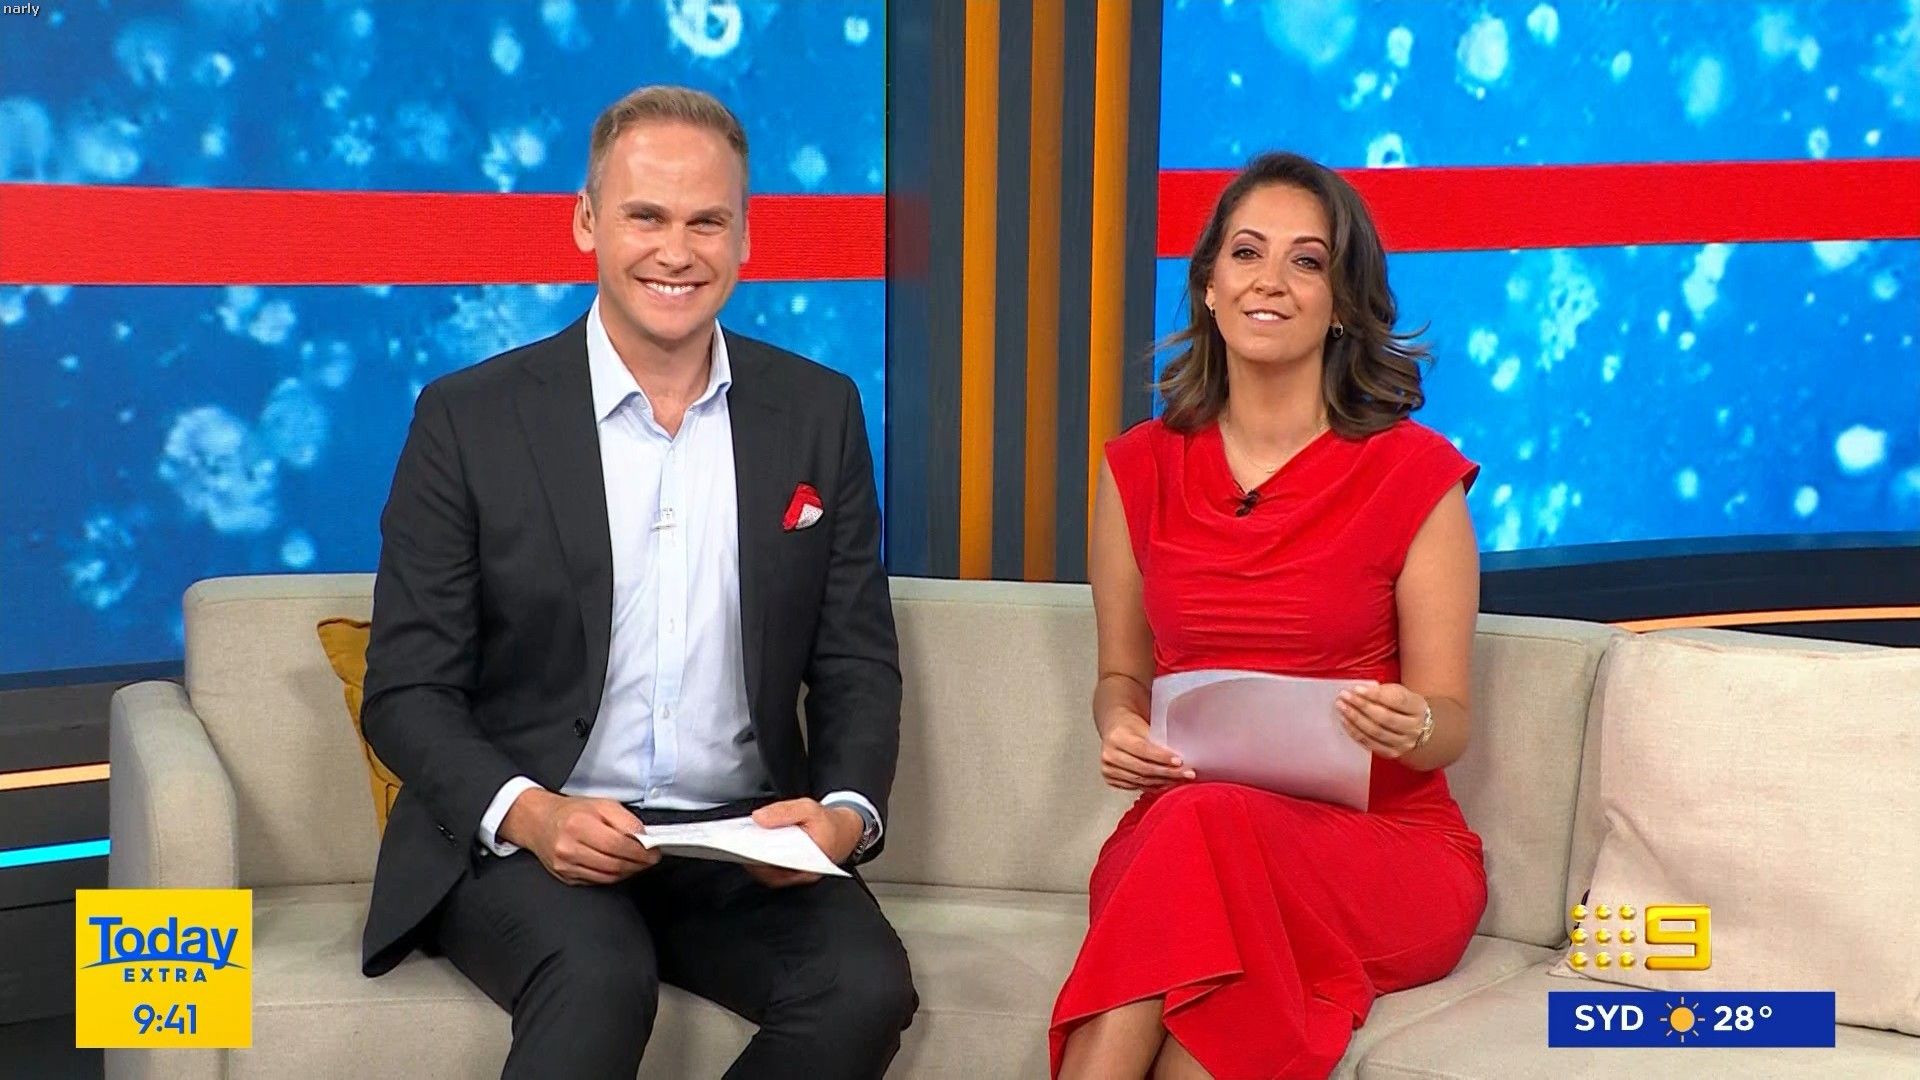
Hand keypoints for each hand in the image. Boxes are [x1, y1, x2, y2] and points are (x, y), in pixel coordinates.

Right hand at [503, 790, 659, 885]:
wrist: (540, 822)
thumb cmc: (572, 812)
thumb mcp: (602, 804)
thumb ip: (625, 820)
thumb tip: (644, 838)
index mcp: (578, 825)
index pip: (617, 845)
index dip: (640, 851)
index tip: (654, 851)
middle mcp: (569, 848)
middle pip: (614, 864)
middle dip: (639, 863)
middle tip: (651, 859)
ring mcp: (566, 865)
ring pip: (608, 876)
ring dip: (629, 872)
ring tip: (638, 862)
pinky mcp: (566, 877)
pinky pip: (598, 881)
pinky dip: (614, 876)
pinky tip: (621, 867)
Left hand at [744, 798, 863, 888]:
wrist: (845, 832)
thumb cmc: (829, 823)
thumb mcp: (809, 809)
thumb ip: (785, 812)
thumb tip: (758, 818)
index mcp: (810, 862)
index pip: (780, 865)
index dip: (761, 859)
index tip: (745, 847)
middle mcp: (803, 874)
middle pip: (772, 873)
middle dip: (754, 860)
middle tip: (739, 847)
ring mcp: (796, 876)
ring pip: (770, 875)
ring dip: (754, 862)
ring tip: (741, 847)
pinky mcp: (791, 874)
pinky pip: (772, 873)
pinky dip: (760, 862)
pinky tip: (752, 850)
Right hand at [1098, 710, 1195, 790]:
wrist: (1114, 729)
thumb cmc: (1131, 726)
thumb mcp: (1144, 726)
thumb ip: (1158, 740)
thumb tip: (1180, 757)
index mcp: (1117, 737)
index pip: (1142, 749)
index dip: (1162, 757)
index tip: (1180, 761)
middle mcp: (1109, 755)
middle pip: (1142, 769)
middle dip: (1167, 773)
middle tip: (1186, 774)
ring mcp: (1108, 769)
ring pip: (1140, 780)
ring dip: (1163, 782)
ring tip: (1180, 780)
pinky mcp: (1110, 779)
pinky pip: (1135, 786)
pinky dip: (1152, 786)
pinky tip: (1165, 784)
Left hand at [1337, 683, 1428, 759]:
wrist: (1417, 729)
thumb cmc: (1402, 706)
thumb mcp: (1400, 693)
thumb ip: (1384, 691)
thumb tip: (1360, 691)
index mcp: (1418, 707)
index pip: (1398, 700)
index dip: (1376, 695)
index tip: (1357, 689)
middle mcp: (1414, 727)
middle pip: (1385, 718)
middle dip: (1362, 706)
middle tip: (1344, 697)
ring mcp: (1404, 743)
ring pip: (1377, 732)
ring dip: (1356, 720)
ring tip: (1342, 709)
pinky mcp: (1393, 753)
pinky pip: (1371, 744)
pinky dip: (1356, 733)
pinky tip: (1346, 723)